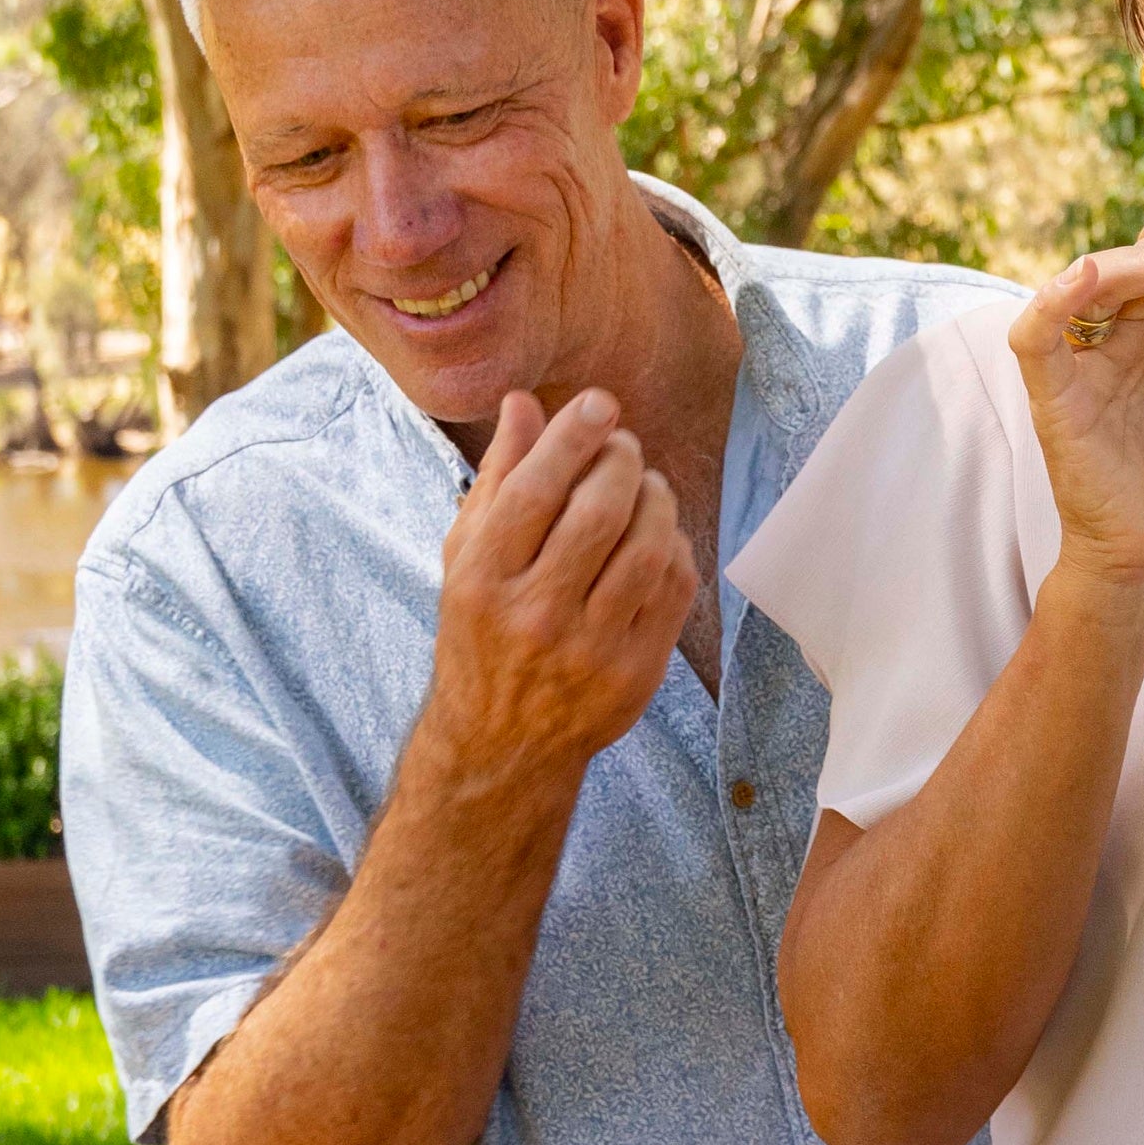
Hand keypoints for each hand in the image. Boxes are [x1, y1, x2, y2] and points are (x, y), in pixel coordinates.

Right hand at [423, 390, 698, 781]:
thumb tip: (522, 403)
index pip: (534, 490)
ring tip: (646, 484)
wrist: (502, 741)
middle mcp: (534, 615)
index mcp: (481, 579)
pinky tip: (662, 536)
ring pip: (647, 549)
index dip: (572, 437)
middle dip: (620, 461)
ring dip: (656, 499)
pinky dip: (677, 550)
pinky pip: (674, 591)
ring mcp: (589, 648)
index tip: (599, 403)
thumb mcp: (466, 557)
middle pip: (598, 513)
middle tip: (623, 444)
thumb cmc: (481, 634)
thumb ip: (497, 479)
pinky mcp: (635, 672)